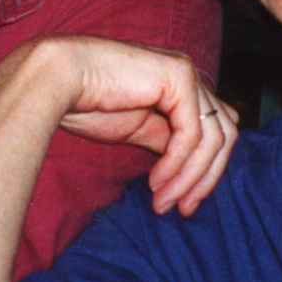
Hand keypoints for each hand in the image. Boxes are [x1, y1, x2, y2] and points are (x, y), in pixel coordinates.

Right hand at [29, 35, 239, 216]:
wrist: (57, 80)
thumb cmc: (87, 103)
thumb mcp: (137, 130)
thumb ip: (167, 141)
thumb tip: (190, 168)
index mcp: (181, 87)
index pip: (216, 132)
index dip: (207, 171)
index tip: (183, 204)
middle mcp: (189, 76)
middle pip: (225, 136)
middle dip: (205, 179)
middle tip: (182, 209)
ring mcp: (187, 73)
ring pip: (214, 138)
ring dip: (190, 178)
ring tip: (163, 202)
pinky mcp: (180, 76)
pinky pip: (192, 133)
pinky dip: (177, 165)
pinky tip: (156, 182)